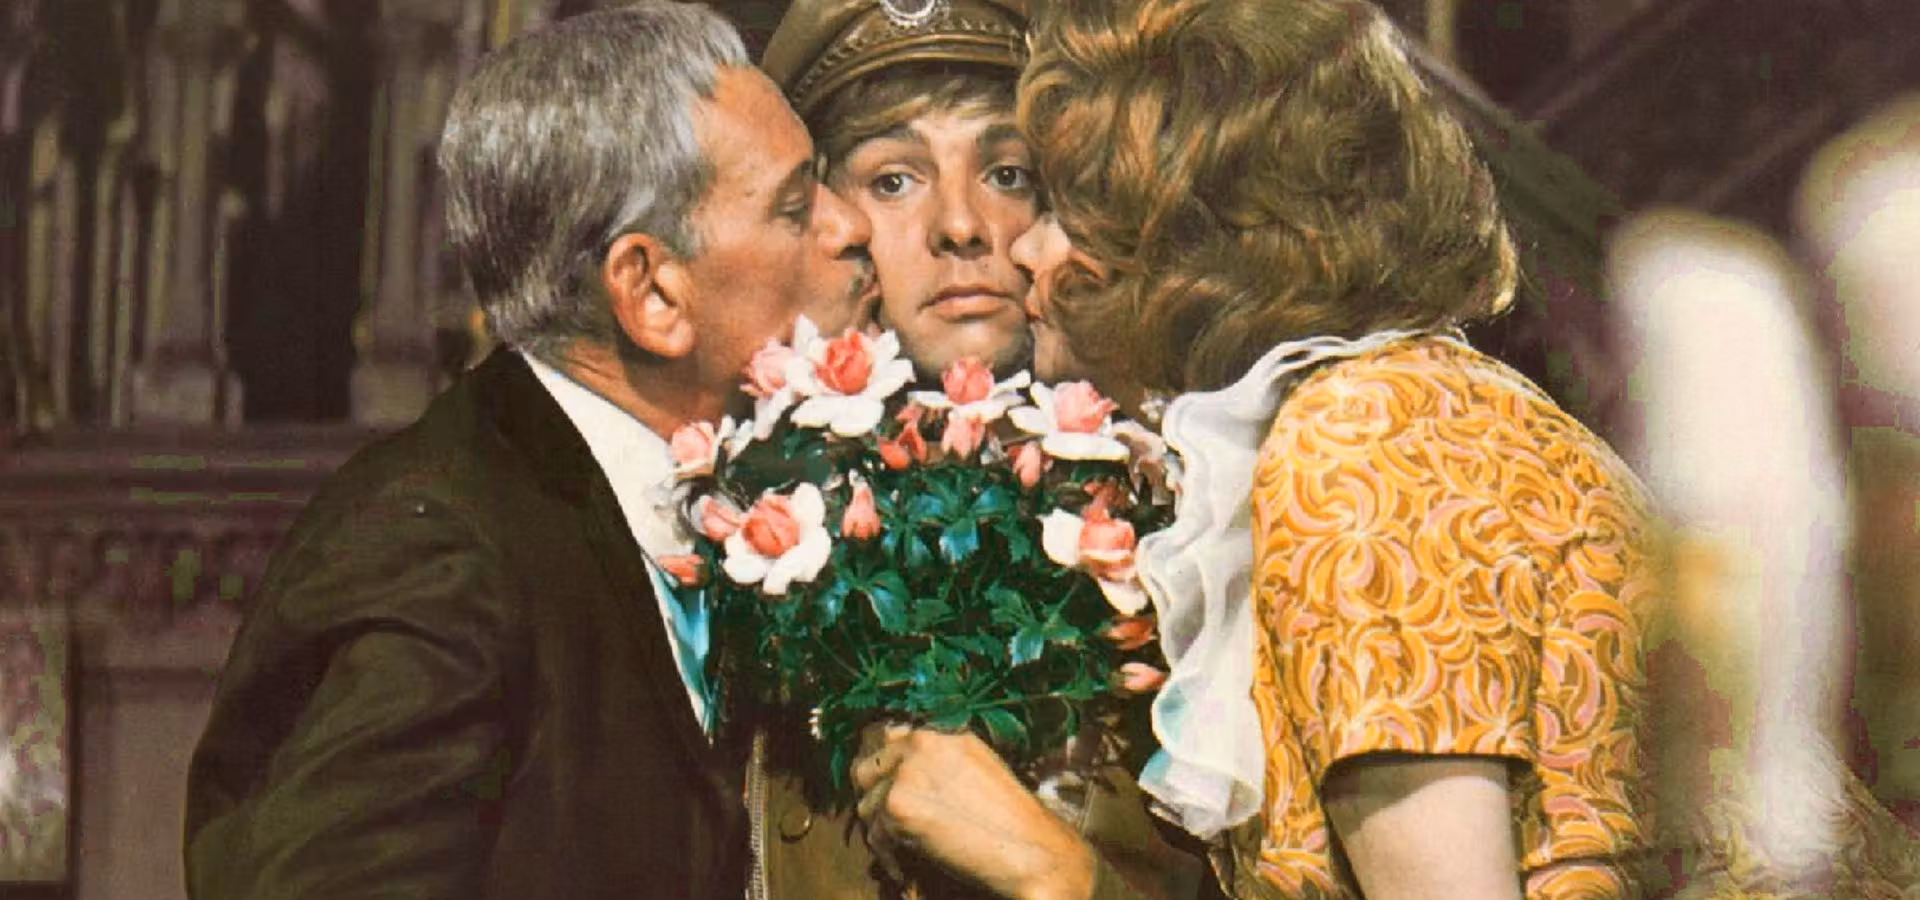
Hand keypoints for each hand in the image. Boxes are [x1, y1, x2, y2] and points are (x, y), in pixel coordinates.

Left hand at [850, 723, 1098, 899]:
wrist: (1029, 848)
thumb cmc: (1008, 817)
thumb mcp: (974, 765)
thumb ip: (934, 759)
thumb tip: (897, 767)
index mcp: (938, 732)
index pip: (885, 737)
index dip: (880, 766)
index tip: (881, 787)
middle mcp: (919, 744)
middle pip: (865, 768)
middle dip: (871, 797)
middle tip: (884, 823)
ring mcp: (906, 774)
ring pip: (865, 804)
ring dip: (880, 830)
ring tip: (903, 848)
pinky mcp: (899, 808)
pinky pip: (874, 835)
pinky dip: (888, 856)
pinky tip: (907, 866)